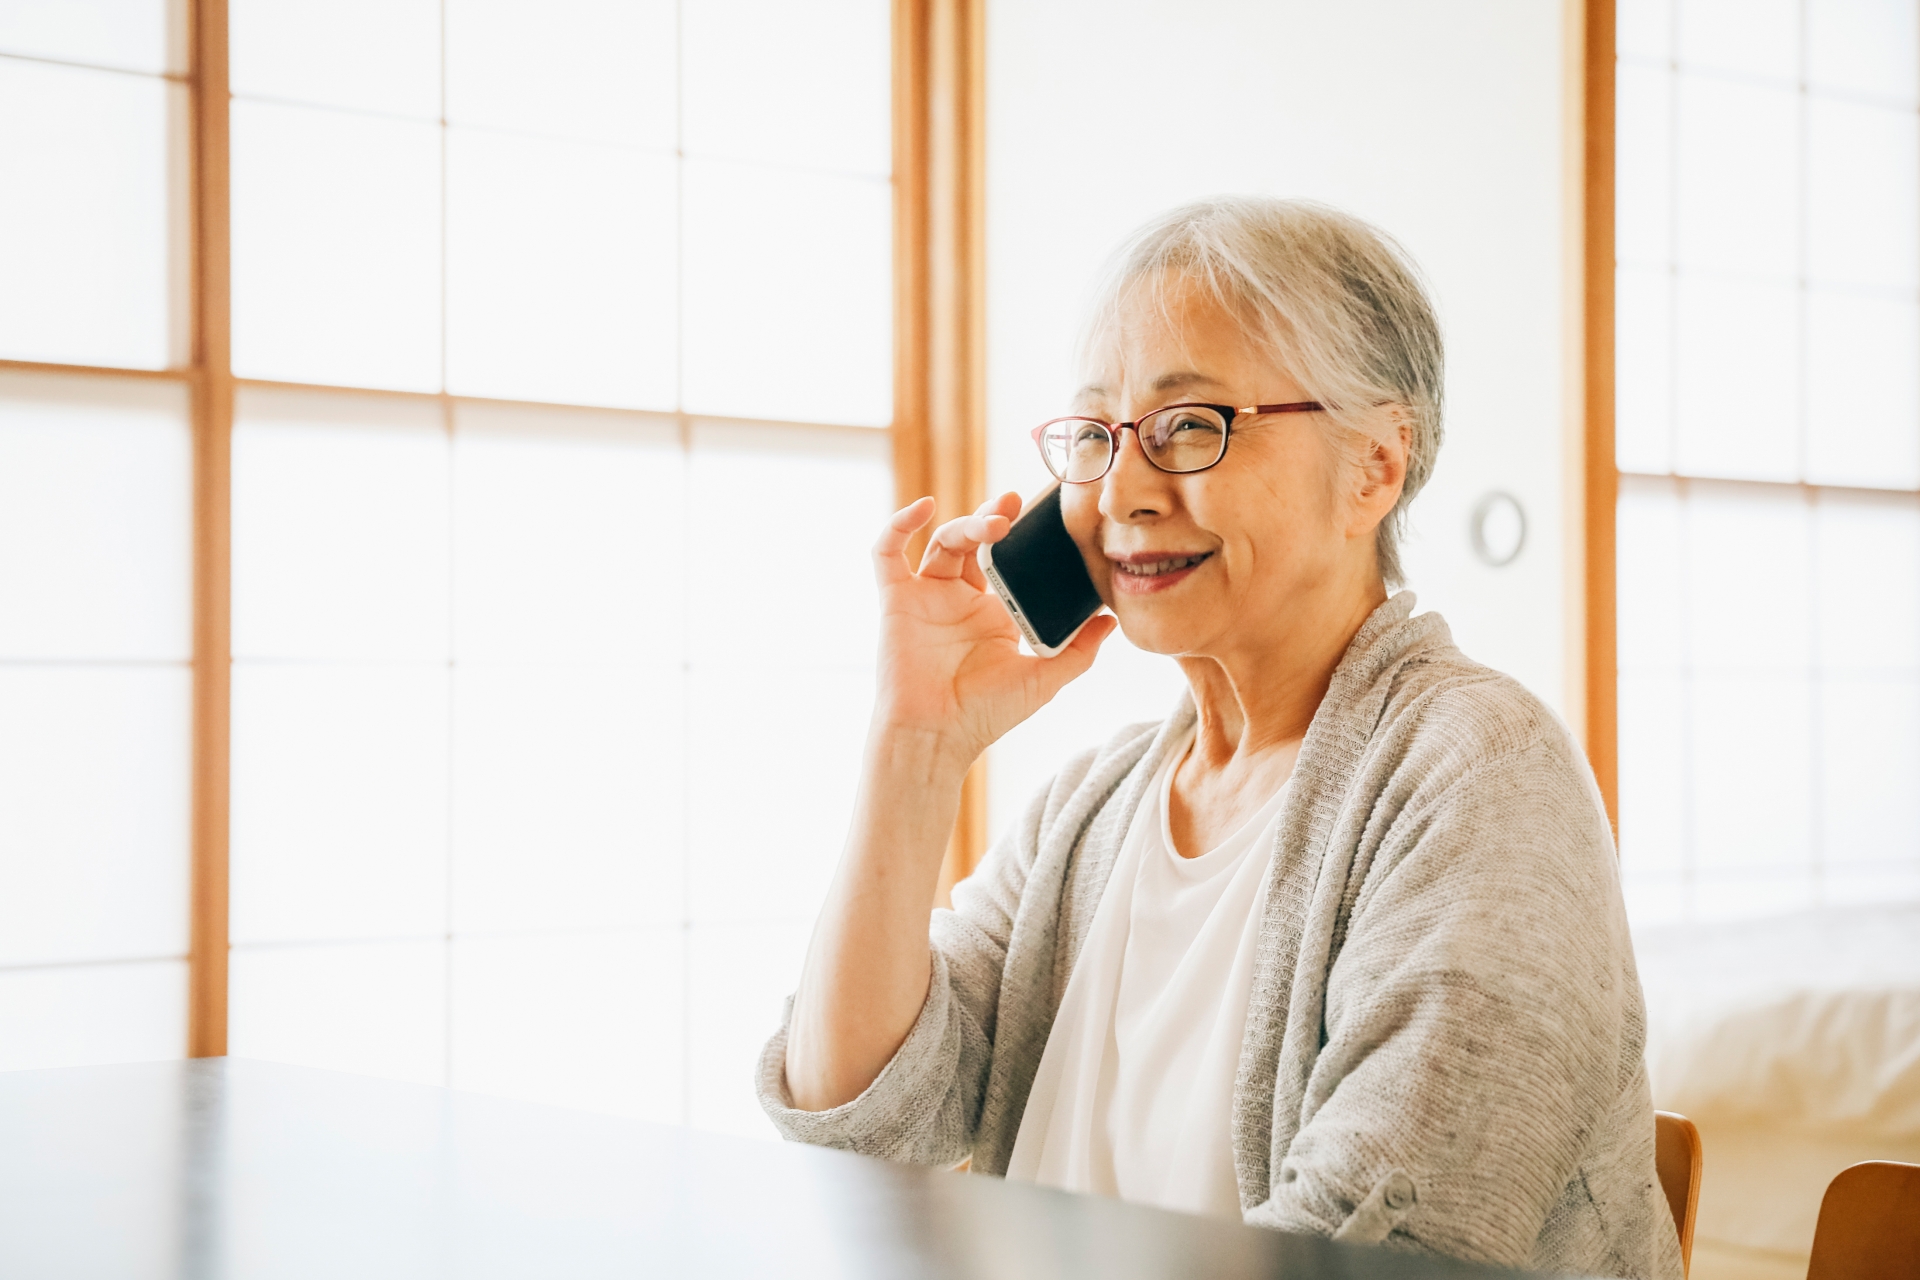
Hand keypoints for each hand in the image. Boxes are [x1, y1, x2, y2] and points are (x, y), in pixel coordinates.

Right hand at [870, 492, 1116, 766]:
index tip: (1043, 517)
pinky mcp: (896, 599)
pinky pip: (887, 553)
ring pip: (942, 541)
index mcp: (993, 613)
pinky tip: (923, 507)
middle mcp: (959, 599)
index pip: (1007, 560)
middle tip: (1015, 504)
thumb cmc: (985, 715)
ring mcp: (926, 597)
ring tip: (995, 522)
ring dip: (967, 523)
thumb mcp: (1044, 678)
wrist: (937, 736)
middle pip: (975, 542)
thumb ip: (1079, 650)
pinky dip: (899, 525)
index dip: (1021, 536)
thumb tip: (1111, 621)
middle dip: (994, 517)